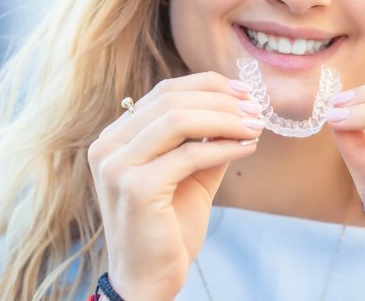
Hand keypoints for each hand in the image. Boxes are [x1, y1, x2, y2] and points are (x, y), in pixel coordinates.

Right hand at [88, 72, 264, 299]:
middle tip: (256, 109)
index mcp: (117, 137)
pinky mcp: (136, 188)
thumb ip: (207, 138)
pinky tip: (247, 148)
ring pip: (179, 120)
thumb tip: (242, 106)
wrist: (149, 279)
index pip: (165, 91)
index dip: (208, 85)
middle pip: (172, 100)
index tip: (245, 91)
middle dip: (222, 100)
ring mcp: (117, 166)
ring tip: (256, 126)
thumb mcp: (191, 171)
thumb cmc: (170, 225)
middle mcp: (108, 146)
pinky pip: (190, 154)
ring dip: (226, 119)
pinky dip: (224, 146)